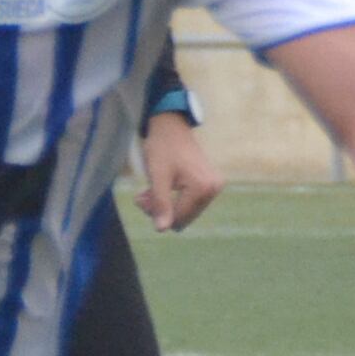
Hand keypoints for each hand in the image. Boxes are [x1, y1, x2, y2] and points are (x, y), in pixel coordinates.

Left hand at [137, 112, 221, 232]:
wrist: (171, 126)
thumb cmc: (162, 147)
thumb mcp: (158, 176)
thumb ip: (160, 203)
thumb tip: (161, 230)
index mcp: (203, 188)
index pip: (178, 217)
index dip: (156, 213)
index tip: (140, 199)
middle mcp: (213, 189)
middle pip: (183, 216)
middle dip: (161, 209)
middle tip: (143, 195)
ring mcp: (214, 187)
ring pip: (185, 210)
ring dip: (166, 204)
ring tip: (150, 191)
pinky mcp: (211, 184)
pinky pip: (190, 202)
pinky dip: (174, 198)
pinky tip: (162, 187)